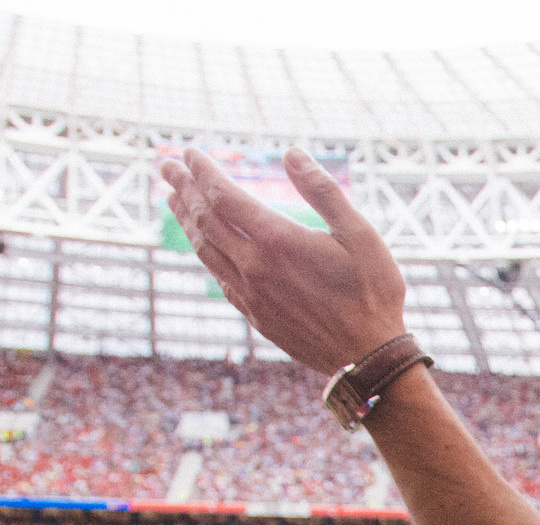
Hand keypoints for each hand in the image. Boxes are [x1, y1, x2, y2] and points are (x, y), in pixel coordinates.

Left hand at [157, 147, 406, 374]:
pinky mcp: (255, 316)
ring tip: (172, 199)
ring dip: (185, 220)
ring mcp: (251, 294)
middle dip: (183, 188)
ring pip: (206, 249)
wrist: (368, 358)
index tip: (188, 152)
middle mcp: (255, 266)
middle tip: (166, 166)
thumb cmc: (373, 293)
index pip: (224, 196)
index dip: (203, 172)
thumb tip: (292, 153)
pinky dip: (205, 254)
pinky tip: (204, 246)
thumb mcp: (360, 235)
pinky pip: (219, 278)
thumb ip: (323, 191)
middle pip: (205, 219)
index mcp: (278, 240)